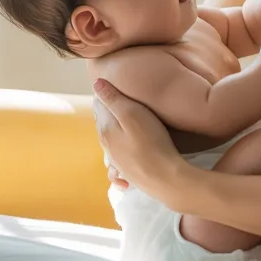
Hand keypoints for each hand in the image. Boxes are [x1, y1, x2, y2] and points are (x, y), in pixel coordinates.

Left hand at [93, 79, 186, 201]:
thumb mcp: (133, 113)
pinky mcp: (127, 171)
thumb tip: (96, 83)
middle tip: (118, 99)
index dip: (105, 93)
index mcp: (105, 129)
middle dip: (108, 111)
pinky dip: (118, 151)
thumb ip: (113, 99)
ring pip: (110, 140)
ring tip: (123, 121)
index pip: (99, 105)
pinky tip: (124, 153)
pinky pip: (117, 158)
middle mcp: (107, 145)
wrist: (164, 177)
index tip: (113, 85)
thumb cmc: (151, 141)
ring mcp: (116, 161)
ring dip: (113, 129)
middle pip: (103, 122)